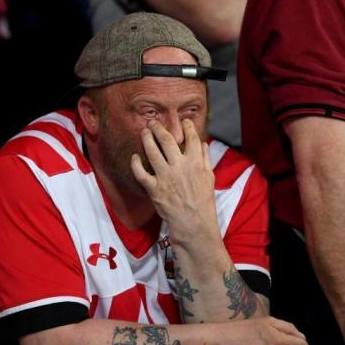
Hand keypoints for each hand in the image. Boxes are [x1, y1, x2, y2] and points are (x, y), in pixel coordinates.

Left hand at [131, 118, 219, 244]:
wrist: (193, 223)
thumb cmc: (203, 201)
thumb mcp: (209, 178)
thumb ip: (205, 159)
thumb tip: (202, 144)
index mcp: (196, 163)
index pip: (191, 138)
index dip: (186, 126)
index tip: (182, 121)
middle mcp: (180, 167)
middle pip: (167, 140)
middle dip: (159, 127)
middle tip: (153, 122)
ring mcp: (165, 177)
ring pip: (152, 151)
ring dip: (146, 138)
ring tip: (144, 132)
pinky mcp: (154, 188)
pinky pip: (140, 173)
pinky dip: (135, 163)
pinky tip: (134, 157)